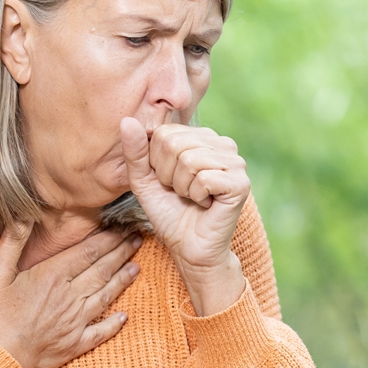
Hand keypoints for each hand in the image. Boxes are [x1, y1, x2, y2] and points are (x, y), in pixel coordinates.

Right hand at [0, 223, 140, 367]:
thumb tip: (25, 216)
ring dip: (122, 281)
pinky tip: (124, 316)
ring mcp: (76, 321)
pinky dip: (114, 324)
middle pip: (102, 270)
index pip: (89, 252)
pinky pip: (101, 332)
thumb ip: (12, 243)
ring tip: (136, 267)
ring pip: (106, 296)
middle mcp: (70, 296)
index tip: (123, 227)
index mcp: (52, 276)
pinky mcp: (76, 344)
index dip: (109, 238)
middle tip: (138, 239)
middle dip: (122, 252)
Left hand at [120, 118, 247, 315]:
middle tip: (181, 192)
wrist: (188, 247)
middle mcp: (223, 144)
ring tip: (193, 198)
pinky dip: (196, 196)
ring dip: (182, 187)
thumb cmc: (169, 213)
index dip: (157, 163)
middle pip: (175, 144)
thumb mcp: (144, 180)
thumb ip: (136, 151)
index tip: (169, 181)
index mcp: (202, 137)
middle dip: (168, 175)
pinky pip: (203, 178)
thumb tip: (127, 120)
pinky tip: (206, 204)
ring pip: (189, 160)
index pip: (165, 133)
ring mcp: (236, 162)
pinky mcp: (240, 183)